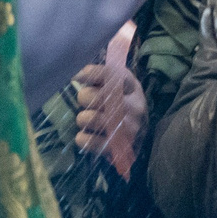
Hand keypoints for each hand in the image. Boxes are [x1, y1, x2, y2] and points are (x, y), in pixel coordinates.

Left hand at [75, 23, 143, 174]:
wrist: (141, 137)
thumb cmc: (124, 104)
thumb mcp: (120, 85)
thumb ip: (102, 74)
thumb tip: (75, 69)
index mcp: (132, 86)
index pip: (109, 73)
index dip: (89, 73)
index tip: (76, 75)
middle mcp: (133, 106)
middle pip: (98, 96)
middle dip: (84, 97)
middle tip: (85, 101)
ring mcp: (128, 128)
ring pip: (91, 118)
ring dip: (82, 118)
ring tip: (86, 118)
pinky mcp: (119, 148)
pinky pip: (90, 141)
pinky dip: (82, 138)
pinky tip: (84, 136)